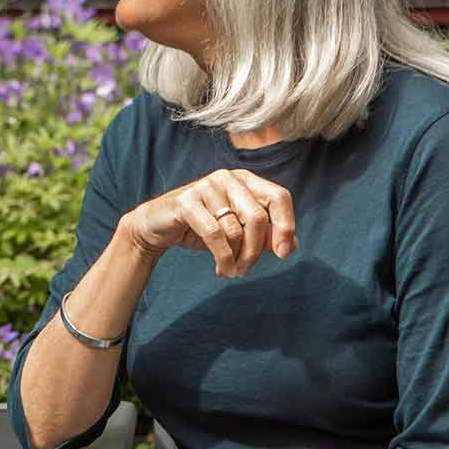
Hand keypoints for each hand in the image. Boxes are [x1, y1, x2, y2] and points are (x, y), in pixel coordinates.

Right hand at [122, 168, 296, 276]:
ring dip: (236, 259)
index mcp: (245, 180)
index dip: (286, 225)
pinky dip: (223, 257)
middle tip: (246, 270)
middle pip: (258, 217)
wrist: (157, 227)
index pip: (279, 197)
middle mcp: (228, 177)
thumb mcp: (237, 233)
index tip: (283, 254)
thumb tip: (291, 245)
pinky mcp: (187, 201)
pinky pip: (215, 234)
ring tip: (230, 271)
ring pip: (236, 229)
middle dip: (255, 251)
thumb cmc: (201, 228)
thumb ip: (264, 236)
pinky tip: (222, 270)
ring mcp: (206, 186)